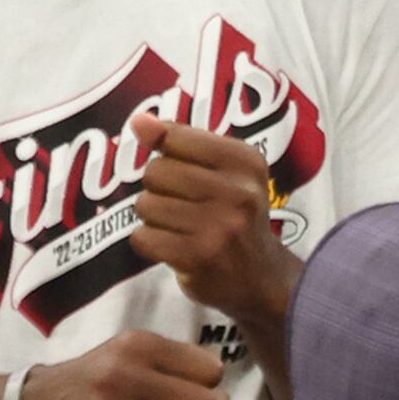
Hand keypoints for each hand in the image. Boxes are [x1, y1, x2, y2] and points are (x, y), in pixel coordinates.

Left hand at [126, 116, 298, 334]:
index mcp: (246, 161)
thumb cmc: (234, 217)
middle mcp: (238, 191)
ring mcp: (219, 226)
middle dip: (159, 189)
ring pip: (145, 205)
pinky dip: (150, 243)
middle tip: (186, 206)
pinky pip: (143, 237)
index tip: (188, 173)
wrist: (260, 278)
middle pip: (156, 171)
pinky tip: (174, 247)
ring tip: (181, 229)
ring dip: (154, 218)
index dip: (168, 156)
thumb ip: (179, 141)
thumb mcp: (221, 171)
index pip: (175, 138)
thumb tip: (138, 121)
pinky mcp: (198, 256)